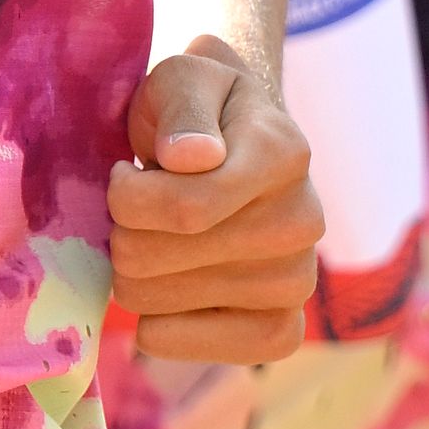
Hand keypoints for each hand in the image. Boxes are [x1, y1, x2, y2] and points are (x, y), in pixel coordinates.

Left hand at [108, 37, 323, 362]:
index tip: (123, 173)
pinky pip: (206, 350)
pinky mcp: (282, 326)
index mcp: (284, 153)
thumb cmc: (195, 111)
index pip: (184, 208)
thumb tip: (190, 159)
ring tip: (155, 238)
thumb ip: (183, 107)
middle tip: (139, 209)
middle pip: (157, 258)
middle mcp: (304, 220)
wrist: (229, 142)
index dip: (125, 196)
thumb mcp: (180, 78)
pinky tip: (162, 297)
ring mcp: (298, 279)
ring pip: (160, 303)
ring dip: (134, 274)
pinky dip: (165, 329)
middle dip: (123, 231)